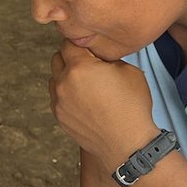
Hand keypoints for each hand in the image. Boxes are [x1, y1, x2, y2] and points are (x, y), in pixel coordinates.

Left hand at [49, 42, 158, 167]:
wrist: (128, 143)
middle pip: (57, 59)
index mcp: (79, 67)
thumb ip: (107, 58)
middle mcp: (63, 83)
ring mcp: (59, 102)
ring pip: (54, 79)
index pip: (68, 43)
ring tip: (86, 85)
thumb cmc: (132, 107)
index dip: (81, 44)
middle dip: (71, 58)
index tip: (90, 49)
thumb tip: (97, 57)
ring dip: (65, 77)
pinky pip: (56, 98)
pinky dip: (66, 95)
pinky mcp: (59, 117)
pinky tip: (83, 101)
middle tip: (88, 65)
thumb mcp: (128, 70)